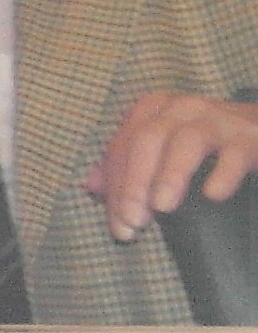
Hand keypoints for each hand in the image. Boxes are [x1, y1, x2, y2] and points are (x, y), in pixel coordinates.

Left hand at [87, 93, 257, 238]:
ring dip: (170, 175)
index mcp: (154, 109)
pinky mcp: (252, 139)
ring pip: (186, 140)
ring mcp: (219, 120)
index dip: (117, 186)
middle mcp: (183, 108)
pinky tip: (213, 194)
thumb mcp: (163, 147)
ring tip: (162, 208)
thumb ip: (127, 165)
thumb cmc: (207, 143)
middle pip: (147, 140)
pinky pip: (235, 153)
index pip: (123, 146)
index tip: (118, 224)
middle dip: (135, 183)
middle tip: (133, 222)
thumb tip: (90, 185)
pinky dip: (223, 173)